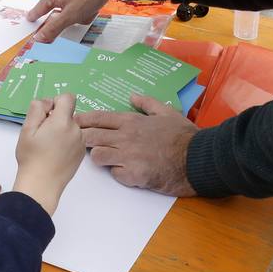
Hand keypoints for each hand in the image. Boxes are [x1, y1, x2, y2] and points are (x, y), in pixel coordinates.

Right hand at [12, 95, 84, 214]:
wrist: (42, 185)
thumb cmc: (31, 157)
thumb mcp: (27, 129)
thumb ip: (37, 109)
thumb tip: (47, 102)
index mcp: (62, 121)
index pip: (68, 97)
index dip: (56, 102)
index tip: (46, 115)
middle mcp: (76, 130)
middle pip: (68, 114)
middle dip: (56, 118)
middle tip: (42, 134)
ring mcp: (81, 142)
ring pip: (71, 127)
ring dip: (62, 130)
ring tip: (48, 146)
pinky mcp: (81, 153)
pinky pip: (75, 139)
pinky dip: (67, 141)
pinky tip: (55, 154)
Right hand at [26, 0, 112, 42]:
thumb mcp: (70, 16)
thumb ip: (53, 28)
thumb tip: (38, 38)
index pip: (37, 10)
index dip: (34, 18)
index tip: (30, 20)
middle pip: (53, 6)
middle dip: (64, 16)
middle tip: (76, 20)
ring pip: (65, 2)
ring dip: (75, 10)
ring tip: (88, 12)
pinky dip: (81, 2)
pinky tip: (91, 4)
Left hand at [77, 94, 197, 195]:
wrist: (198, 159)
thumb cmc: (184, 135)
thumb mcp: (167, 112)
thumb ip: (147, 103)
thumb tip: (133, 96)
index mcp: (132, 121)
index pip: (98, 118)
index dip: (83, 120)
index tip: (74, 122)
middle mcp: (126, 137)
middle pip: (90, 137)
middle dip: (84, 139)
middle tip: (82, 143)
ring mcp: (128, 156)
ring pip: (97, 156)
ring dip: (100, 157)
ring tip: (109, 158)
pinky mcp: (133, 175)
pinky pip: (114, 174)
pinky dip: (118, 174)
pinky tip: (126, 172)